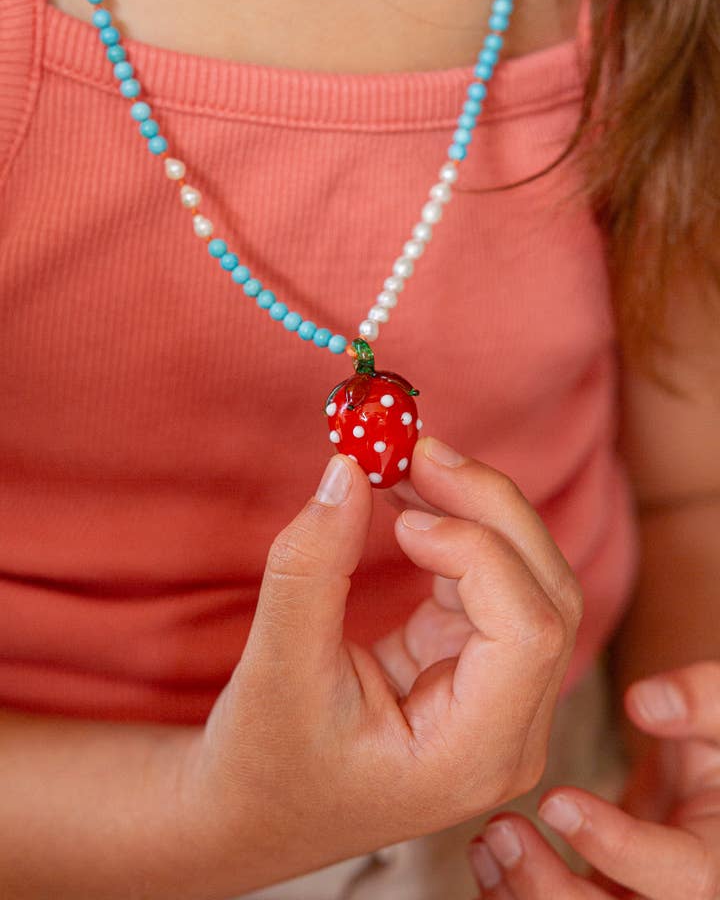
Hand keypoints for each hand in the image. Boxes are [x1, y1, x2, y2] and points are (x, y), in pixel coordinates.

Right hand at [174, 436, 581, 897]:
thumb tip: (348, 469)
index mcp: (474, 754)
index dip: (478, 553)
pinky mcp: (473, 663)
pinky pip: (491, 582)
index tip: (403, 516)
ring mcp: (499, 696)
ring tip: (408, 465)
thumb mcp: (278, 668)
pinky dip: (456, 532)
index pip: (526, 633)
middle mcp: (508, 728)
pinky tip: (410, 504)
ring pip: (529, 578)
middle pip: (546, 594)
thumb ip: (311, 566)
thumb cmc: (264, 763)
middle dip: (490, 509)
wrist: (256, 807)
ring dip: (476, 510)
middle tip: (419, 450)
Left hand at [468, 661, 719, 899]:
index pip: (684, 878)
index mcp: (718, 858)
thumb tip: (645, 703)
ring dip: (523, 895)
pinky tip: (484, 859)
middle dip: (551, 888)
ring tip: (487, 843)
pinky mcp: (605, 896)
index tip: (555, 800)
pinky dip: (514, 896)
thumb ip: (698, 703)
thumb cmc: (714, 739)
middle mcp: (681, 895)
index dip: (615, 844)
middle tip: (502, 831)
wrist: (707, 777)